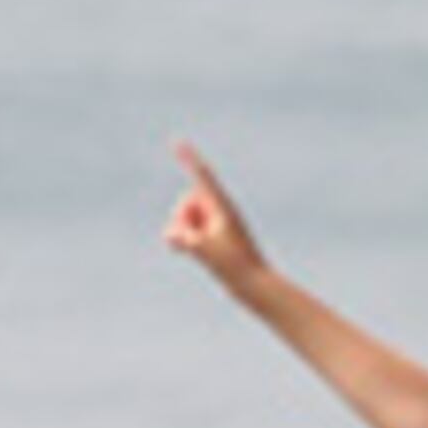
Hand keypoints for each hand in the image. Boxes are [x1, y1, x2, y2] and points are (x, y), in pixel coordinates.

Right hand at [162, 141, 264, 281]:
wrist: (256, 286)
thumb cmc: (237, 268)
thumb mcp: (206, 251)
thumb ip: (185, 239)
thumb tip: (171, 234)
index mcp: (223, 207)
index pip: (203, 176)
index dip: (189, 159)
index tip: (177, 142)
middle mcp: (219, 211)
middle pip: (186, 201)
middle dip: (182, 218)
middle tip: (196, 240)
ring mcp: (214, 224)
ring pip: (183, 217)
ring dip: (181, 232)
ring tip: (197, 252)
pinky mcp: (211, 238)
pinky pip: (186, 230)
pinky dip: (180, 239)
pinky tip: (181, 250)